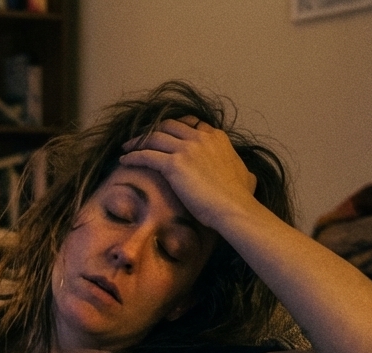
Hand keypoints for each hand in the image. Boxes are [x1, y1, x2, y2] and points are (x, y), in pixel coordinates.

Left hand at [119, 118, 258, 229]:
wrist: (233, 208)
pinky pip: (146, 155)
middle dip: (152, 130)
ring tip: (127, 147)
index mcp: (216, 137)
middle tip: (141, 138)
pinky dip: (133, 156)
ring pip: (154, 137)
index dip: (174, 129)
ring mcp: (187, 149)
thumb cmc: (239, 197)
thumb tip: (248, 175)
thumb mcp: (245, 175)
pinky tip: (124, 160)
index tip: (164, 136)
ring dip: (138, 141)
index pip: (190, 125)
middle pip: (169, 126)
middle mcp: (201, 138)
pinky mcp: (174, 164)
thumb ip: (242, 170)